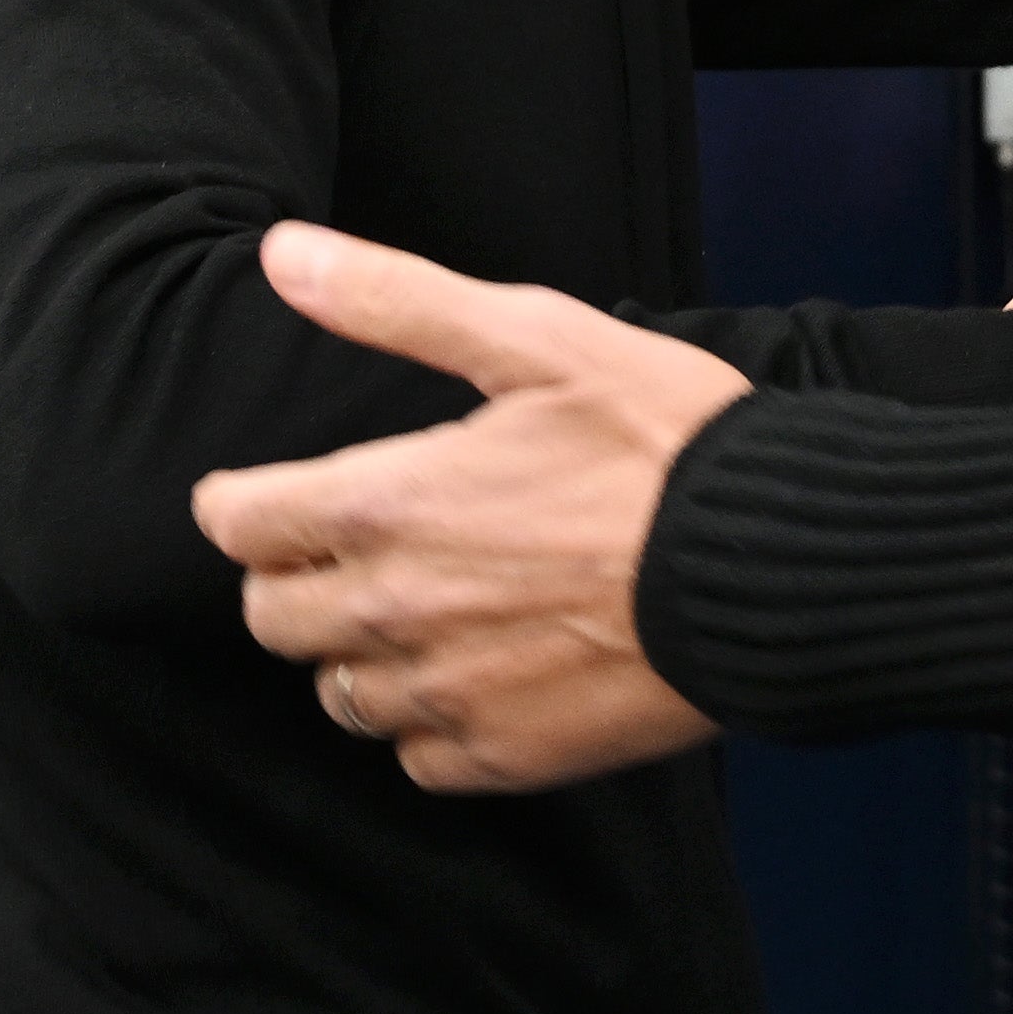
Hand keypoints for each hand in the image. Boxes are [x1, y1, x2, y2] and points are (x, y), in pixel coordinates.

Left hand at [194, 228, 747, 791]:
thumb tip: (285, 255)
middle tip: (360, 547)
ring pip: (341, 695)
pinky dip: (431, 723)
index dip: (245, 504)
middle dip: (297, 578)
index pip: (236, 525)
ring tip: (428, 612)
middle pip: (271, 618)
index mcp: (387, 503)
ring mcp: (447, 692)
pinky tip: (480, 675)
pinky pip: (416, 758)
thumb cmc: (665, 444)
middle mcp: (395, 610)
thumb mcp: (537, 340)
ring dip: (360, 655)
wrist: (776, 567)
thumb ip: (397, 302)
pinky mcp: (505, 756)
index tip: (273, 496)